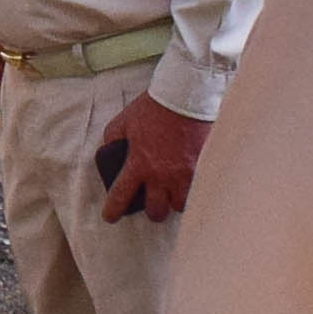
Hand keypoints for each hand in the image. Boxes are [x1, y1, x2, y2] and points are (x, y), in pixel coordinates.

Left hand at [100, 93, 214, 222]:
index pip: (121, 196)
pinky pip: (199, 190)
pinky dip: (193, 190)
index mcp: (139, 164)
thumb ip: (112, 139)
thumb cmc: (153, 107)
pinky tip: (192, 185)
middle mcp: (161, 175)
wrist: (186, 95)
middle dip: (153, 211)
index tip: (111, 217)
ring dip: (175, 201)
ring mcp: (185, 174)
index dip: (113, 211)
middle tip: (154, 203)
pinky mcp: (203, 168)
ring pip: (180, 205)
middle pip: (156, 211)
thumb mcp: (123, 121)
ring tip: (175, 193)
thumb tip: (109, 150)